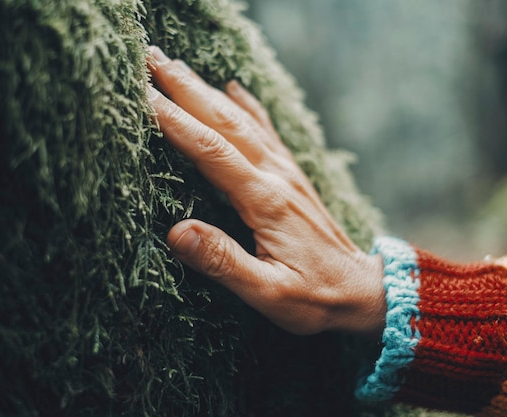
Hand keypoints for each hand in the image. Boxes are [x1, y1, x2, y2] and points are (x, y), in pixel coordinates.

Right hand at [146, 46, 384, 335]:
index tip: (143, 96)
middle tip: (151, 58)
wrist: (363, 291)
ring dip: (208, 90)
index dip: (176, 122)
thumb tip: (177, 232)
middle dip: (186, 88)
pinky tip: (235, 89)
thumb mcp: (268, 293)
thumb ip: (223, 262)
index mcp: (266, 201)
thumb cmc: (315, 298)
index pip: (212, 151)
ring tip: (177, 65)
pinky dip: (248, 106)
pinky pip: (267, 132)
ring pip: (243, 120)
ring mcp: (287, 173)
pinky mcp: (293, 178)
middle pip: (226, 122)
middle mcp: (277, 177)